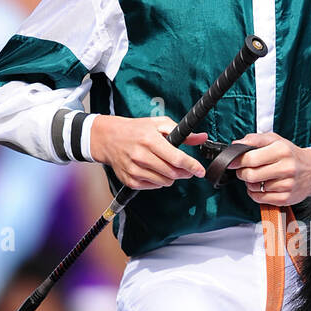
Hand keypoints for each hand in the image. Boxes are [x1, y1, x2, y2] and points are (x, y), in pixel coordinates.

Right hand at [89, 115, 206, 188]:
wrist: (109, 138)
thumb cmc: (136, 130)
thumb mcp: (159, 124)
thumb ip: (182, 132)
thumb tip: (202, 137)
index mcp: (150, 140)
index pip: (177, 158)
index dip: (192, 166)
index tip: (201, 171)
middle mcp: (141, 156)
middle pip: (173, 173)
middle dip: (185, 172)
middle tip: (187, 168)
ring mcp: (134, 170)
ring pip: (165, 182)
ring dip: (171, 176)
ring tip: (166, 166)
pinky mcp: (130, 180)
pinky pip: (154, 186)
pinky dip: (159, 181)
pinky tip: (154, 170)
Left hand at [230, 133, 310, 204]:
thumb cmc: (290, 154)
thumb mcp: (275, 140)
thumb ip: (255, 139)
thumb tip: (236, 144)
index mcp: (281, 150)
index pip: (251, 158)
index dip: (237, 161)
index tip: (233, 162)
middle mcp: (286, 168)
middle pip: (250, 175)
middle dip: (242, 173)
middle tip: (244, 170)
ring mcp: (286, 185)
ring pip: (254, 188)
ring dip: (250, 183)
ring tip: (257, 177)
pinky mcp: (285, 198)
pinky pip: (260, 198)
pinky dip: (255, 193)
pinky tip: (261, 187)